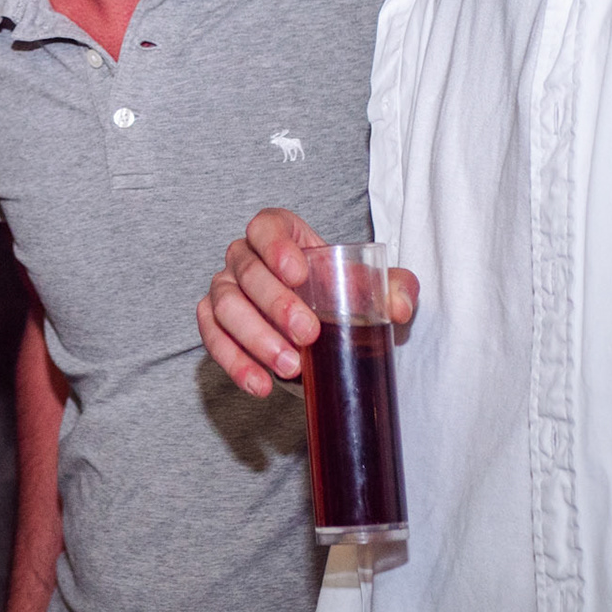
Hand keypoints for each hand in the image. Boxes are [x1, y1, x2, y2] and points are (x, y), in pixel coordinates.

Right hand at [197, 209, 418, 397]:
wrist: (325, 333)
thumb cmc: (343, 298)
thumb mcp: (375, 290)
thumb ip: (396, 288)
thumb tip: (399, 308)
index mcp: (280, 235)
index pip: (265, 226)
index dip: (275, 245)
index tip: (298, 274)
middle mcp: (245, 257)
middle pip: (246, 270)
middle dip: (275, 304)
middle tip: (308, 333)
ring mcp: (226, 290)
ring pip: (224, 306)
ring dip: (255, 337)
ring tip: (291, 366)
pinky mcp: (216, 325)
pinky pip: (213, 339)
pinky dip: (235, 363)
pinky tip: (262, 385)